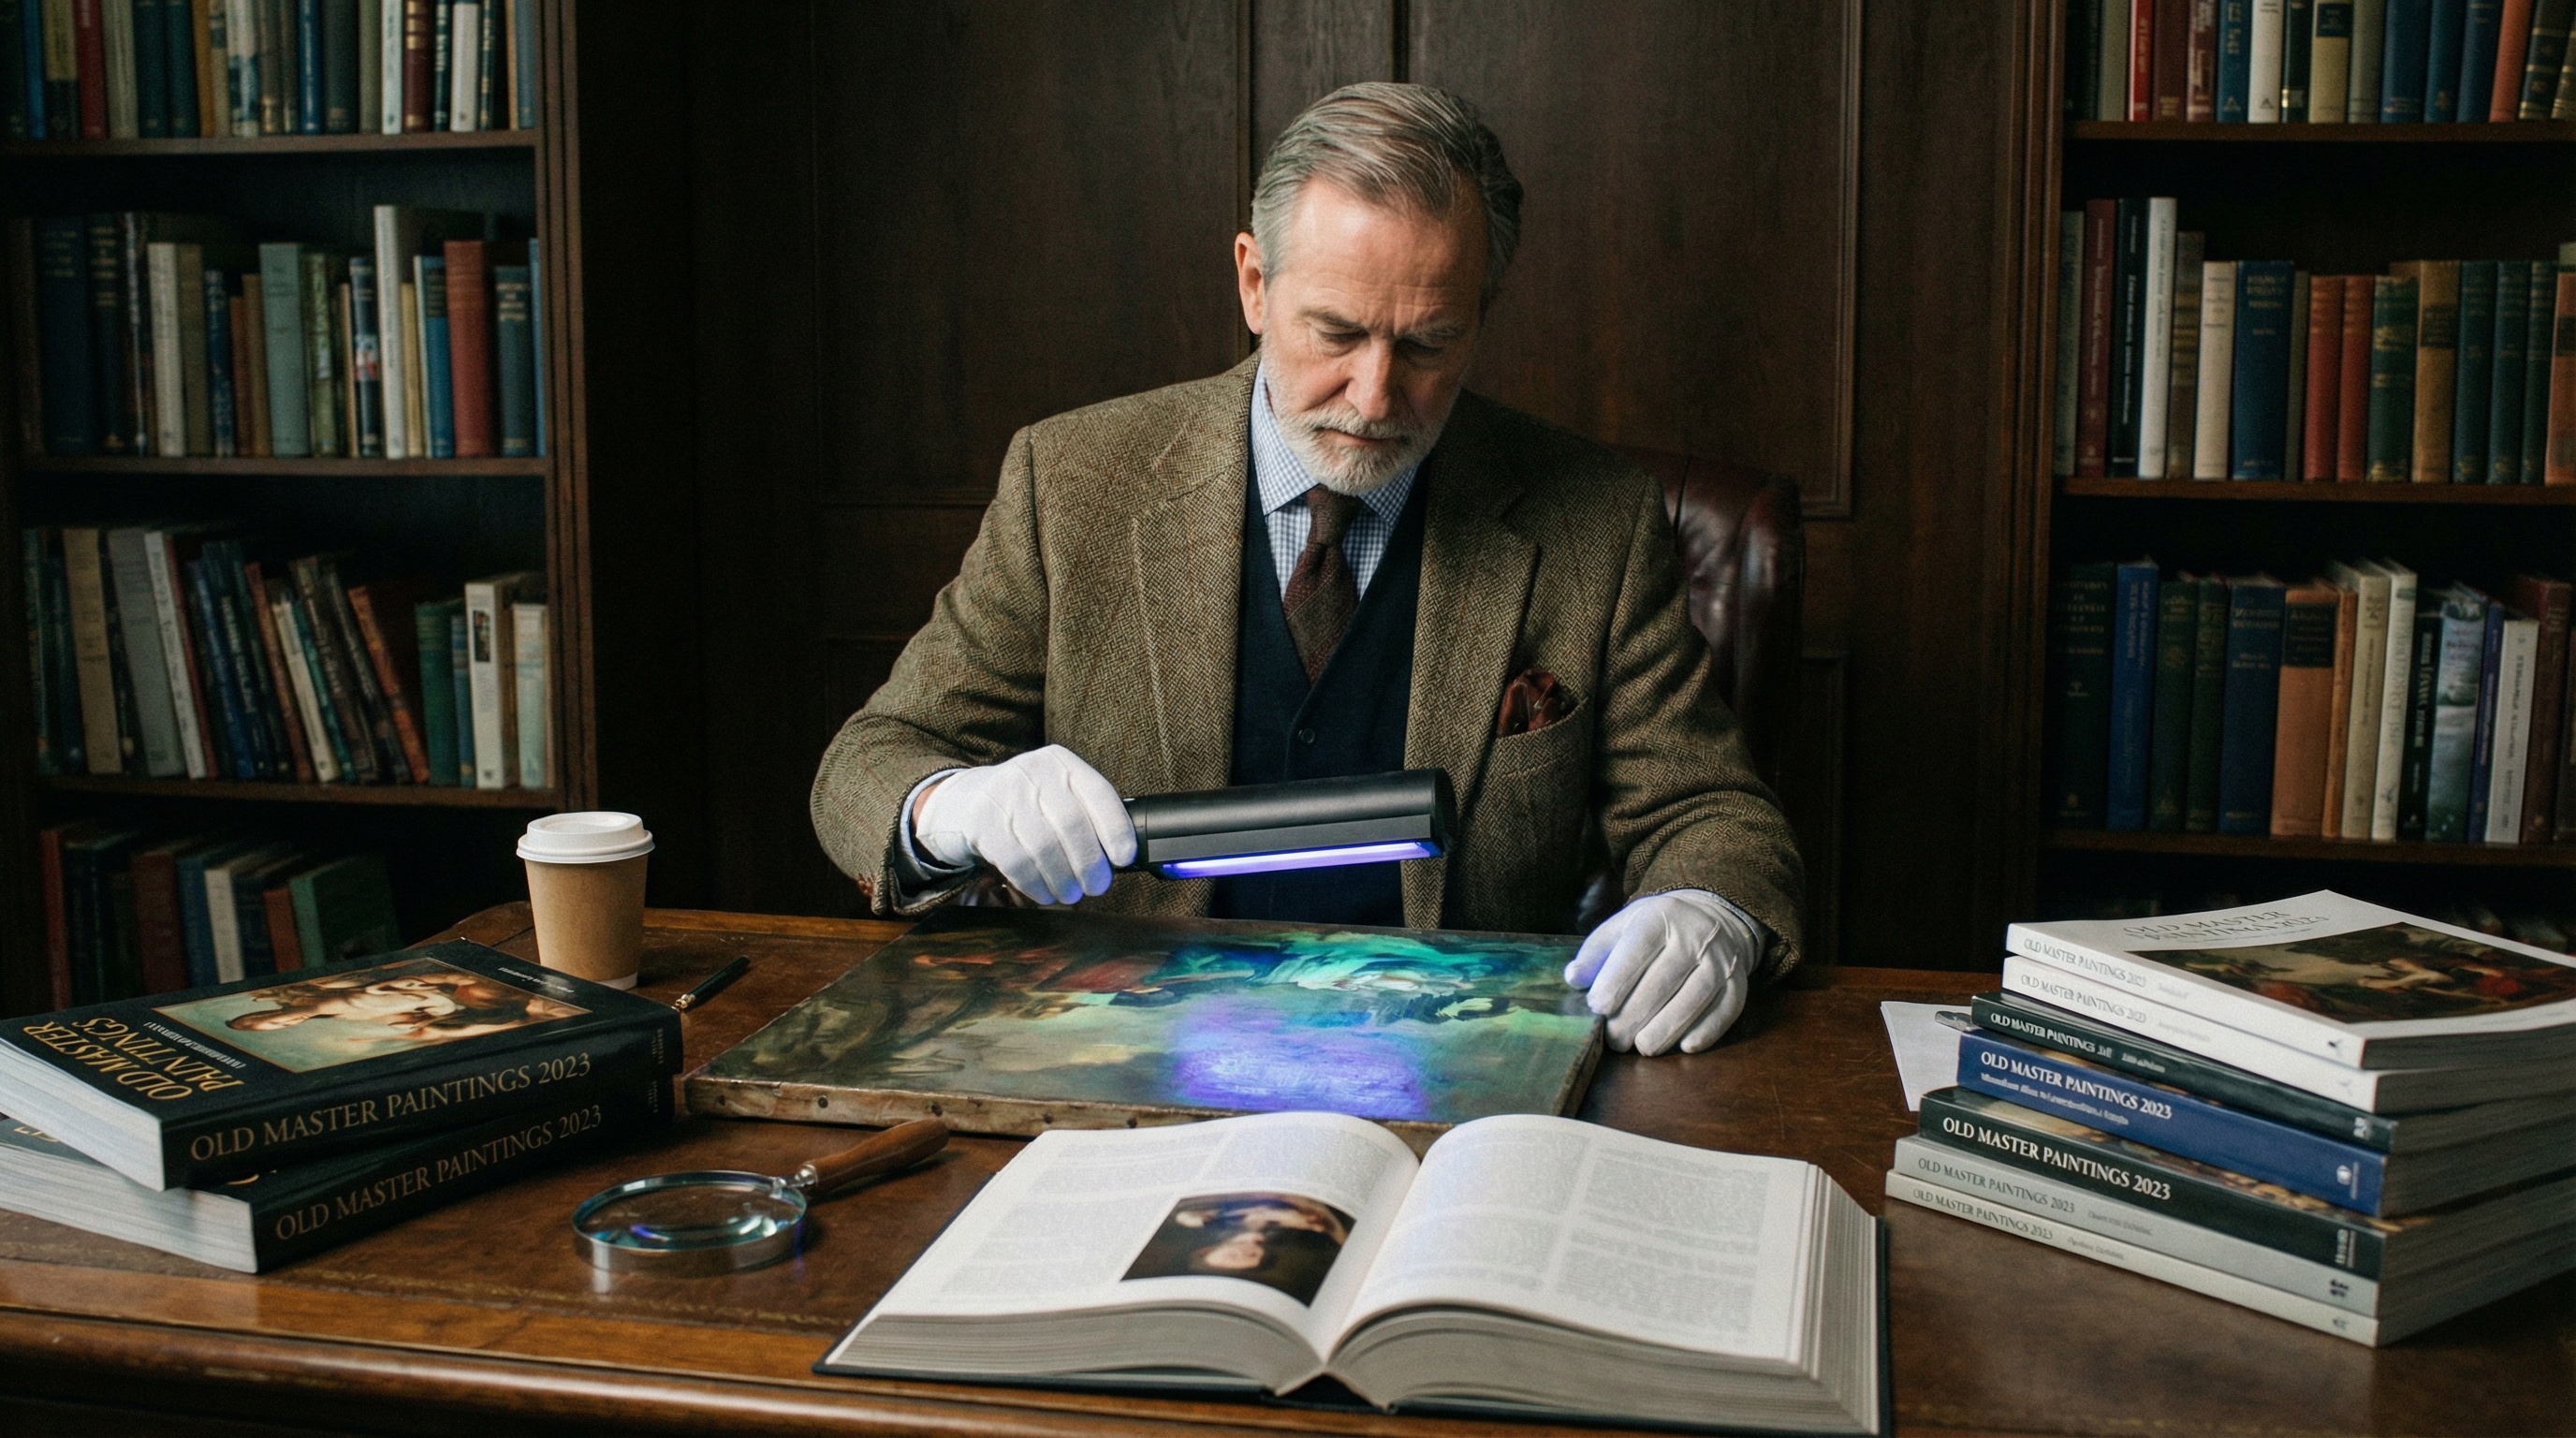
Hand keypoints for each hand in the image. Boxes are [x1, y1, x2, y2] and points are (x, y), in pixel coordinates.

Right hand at [913, 746, 1136, 905]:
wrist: (964, 801)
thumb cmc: (1026, 805)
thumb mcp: (1056, 794)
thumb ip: (1086, 815)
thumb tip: (1121, 858)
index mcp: (1061, 763)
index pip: (1098, 792)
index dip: (1116, 828)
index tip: (1125, 858)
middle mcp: (1033, 772)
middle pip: (1072, 825)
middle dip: (1090, 864)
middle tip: (1098, 886)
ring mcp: (1004, 795)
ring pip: (1044, 847)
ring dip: (1064, 880)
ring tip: (1071, 894)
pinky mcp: (982, 823)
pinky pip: (1017, 862)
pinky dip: (1036, 885)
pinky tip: (1045, 893)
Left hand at [1562, 889, 1761, 1055]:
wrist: (1714, 919)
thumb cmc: (1658, 929)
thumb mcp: (1624, 925)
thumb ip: (1597, 951)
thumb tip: (1574, 978)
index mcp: (1660, 917)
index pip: (1637, 949)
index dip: (1616, 980)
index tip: (1597, 1007)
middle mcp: (1694, 936)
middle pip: (1663, 980)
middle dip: (1635, 1014)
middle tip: (1615, 1040)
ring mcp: (1720, 959)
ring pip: (1694, 997)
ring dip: (1668, 1027)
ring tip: (1643, 1048)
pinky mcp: (1738, 982)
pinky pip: (1725, 1010)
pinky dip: (1707, 1030)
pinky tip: (1685, 1046)